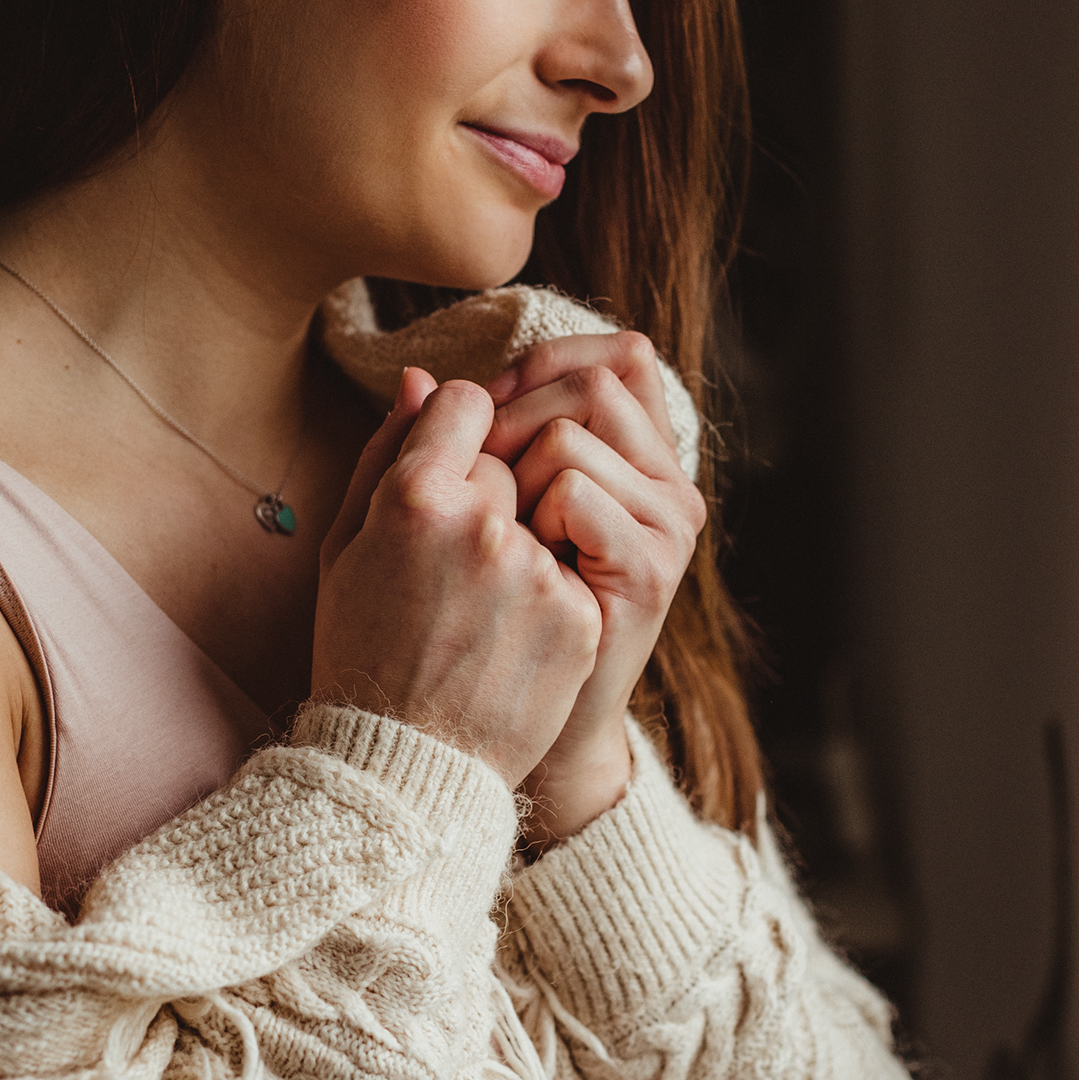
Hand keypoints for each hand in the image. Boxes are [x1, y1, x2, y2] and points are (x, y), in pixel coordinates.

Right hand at [311, 370, 602, 789]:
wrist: (405, 765)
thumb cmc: (363, 650)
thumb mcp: (348, 549)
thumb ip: (389, 455)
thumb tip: (426, 381)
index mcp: (414, 497)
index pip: (468, 404)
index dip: (461, 435)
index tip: (451, 473)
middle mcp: (481, 524)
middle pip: (512, 457)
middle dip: (493, 493)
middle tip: (457, 561)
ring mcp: (536, 571)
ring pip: (549, 510)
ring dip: (525, 542)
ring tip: (480, 607)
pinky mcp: (579, 615)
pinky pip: (574, 566)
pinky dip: (552, 592)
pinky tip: (511, 636)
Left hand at [481, 331, 705, 843]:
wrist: (512, 723)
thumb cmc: (470, 620)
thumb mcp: (447, 518)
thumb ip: (435, 445)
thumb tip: (414, 375)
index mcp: (631, 455)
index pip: (611, 356)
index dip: (532, 370)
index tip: (477, 414)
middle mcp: (660, 479)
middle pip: (595, 382)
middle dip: (516, 416)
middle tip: (479, 481)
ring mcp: (664, 523)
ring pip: (572, 434)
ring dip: (515, 474)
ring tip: (509, 536)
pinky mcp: (651, 566)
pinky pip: (574, 492)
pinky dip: (532, 517)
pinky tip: (527, 564)